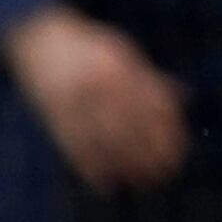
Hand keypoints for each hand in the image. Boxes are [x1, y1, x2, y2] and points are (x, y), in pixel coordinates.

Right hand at [4, 7, 186, 190]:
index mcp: (120, 70)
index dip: (168, 134)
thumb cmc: (90, 45)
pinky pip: (73, 147)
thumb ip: (151, 77)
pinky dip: (91, 169)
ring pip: (103, 143)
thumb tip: (183, 96)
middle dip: (150, 155)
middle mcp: (98, 87)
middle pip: (131, 129)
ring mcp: (73, 102)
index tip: (179, 152)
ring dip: (124, 167)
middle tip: (166, 174)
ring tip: (141, 183)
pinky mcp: (53, 116)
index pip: (152, 108)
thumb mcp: (124, 54)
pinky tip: (106, 184)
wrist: (38, 37)